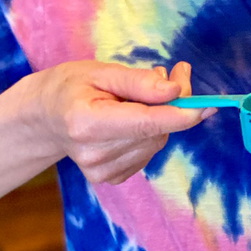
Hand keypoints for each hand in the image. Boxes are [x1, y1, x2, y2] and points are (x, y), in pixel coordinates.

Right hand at [33, 59, 208, 184]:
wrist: (43, 118)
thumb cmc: (69, 87)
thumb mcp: (99, 71)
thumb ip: (138, 82)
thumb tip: (176, 90)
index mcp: (87, 124)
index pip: (146, 123)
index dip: (182, 114)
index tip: (207, 104)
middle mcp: (95, 154)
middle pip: (157, 131)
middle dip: (172, 103)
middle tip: (167, 73)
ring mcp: (102, 172)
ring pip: (157, 142)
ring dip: (159, 118)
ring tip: (133, 98)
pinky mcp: (110, 178)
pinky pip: (148, 152)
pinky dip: (147, 134)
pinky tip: (127, 121)